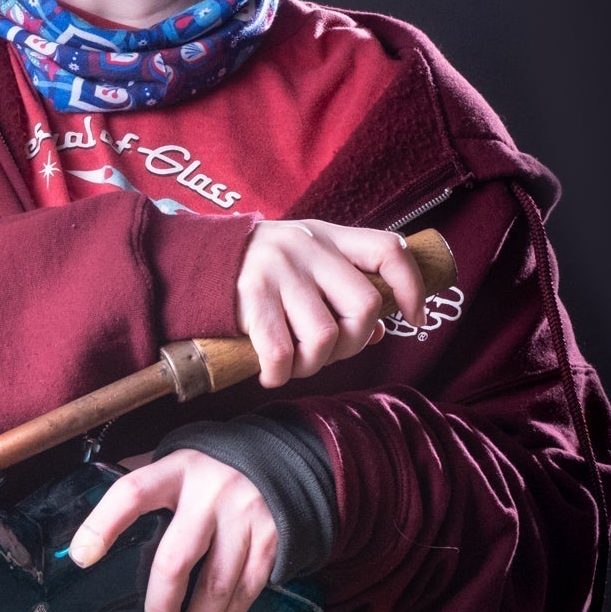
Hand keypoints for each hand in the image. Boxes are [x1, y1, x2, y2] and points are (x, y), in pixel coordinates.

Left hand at [67, 450, 276, 611]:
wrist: (278, 458)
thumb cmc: (210, 470)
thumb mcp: (176, 465)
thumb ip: (144, 487)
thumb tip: (96, 528)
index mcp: (176, 470)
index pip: (131, 493)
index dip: (103, 525)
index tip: (82, 557)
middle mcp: (209, 492)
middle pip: (175, 559)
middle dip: (161, 601)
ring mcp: (243, 516)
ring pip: (215, 584)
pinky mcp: (271, 537)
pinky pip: (247, 588)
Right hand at [236, 218, 428, 388]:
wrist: (197, 261)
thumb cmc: (262, 271)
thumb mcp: (307, 264)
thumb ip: (343, 291)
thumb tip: (379, 331)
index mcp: (329, 237)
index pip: (389, 250)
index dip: (411, 287)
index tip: (413, 318)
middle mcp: (308, 248)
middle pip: (364, 306)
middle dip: (352, 344)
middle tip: (327, 352)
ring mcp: (279, 270)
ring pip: (324, 337)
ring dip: (312, 364)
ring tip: (294, 363)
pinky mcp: (251, 296)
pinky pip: (282, 353)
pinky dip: (280, 374)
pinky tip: (271, 373)